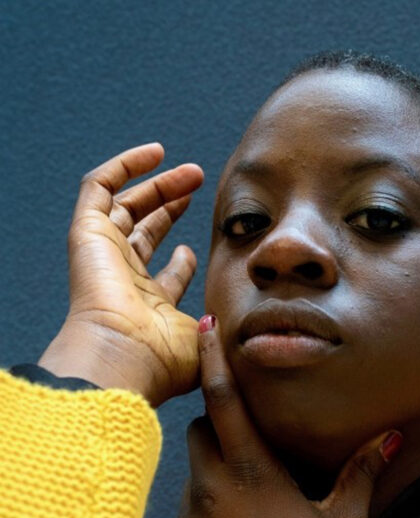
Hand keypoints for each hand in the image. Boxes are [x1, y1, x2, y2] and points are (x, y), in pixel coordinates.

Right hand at [40, 143, 203, 406]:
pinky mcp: (88, 233)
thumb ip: (221, 331)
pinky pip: (99, 186)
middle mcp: (123, 280)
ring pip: (126, 205)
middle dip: (172, 206)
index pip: (162, 276)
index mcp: (147, 309)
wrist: (123, 359)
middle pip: (143, 232)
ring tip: (192, 171)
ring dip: (159, 184)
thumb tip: (232, 324)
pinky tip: (157, 153)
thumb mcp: (207, 346)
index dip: (184, 260)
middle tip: (200, 188)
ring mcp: (104, 255)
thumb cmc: (163, 363)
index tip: (200, 249)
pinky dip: (125, 165)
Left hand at [174, 317, 401, 517]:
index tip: (207, 326)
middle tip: (247, 438)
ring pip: (193, 471)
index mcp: (252, 469)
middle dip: (216, 424)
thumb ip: (363, 471)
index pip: (224, 399)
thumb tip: (392, 434)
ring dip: (213, 468)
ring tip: (247, 493)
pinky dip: (207, 507)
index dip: (215, 359)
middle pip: (199, 430)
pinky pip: (189, 511)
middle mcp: (213, 485)